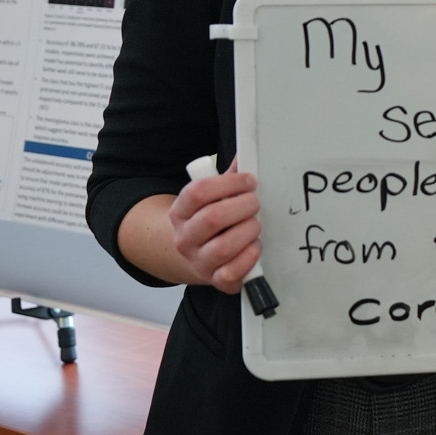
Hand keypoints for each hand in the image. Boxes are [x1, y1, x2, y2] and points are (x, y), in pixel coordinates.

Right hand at [167, 159, 262, 293]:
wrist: (199, 256)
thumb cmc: (212, 222)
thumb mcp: (214, 198)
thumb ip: (228, 178)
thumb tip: (247, 154)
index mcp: (180, 211)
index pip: (198, 192)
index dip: (229, 183)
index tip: (249, 181)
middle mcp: (184, 238)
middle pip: (212, 218)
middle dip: (243, 206)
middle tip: (255, 203)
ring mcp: (198, 261)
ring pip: (223, 247)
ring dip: (248, 231)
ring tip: (255, 225)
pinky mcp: (215, 280)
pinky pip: (231, 273)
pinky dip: (249, 257)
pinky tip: (254, 246)